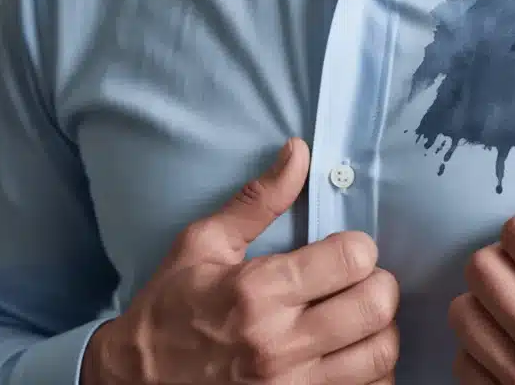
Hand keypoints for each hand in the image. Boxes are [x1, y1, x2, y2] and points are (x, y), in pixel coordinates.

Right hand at [82, 138, 399, 384]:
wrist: (134, 383)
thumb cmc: (171, 309)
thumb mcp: (203, 245)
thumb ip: (258, 200)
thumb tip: (299, 152)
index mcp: (259, 291)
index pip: (352, 259)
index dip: (359, 248)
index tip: (347, 250)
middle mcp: (280, 342)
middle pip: (375, 306)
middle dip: (379, 285)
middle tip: (362, 282)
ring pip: (380, 353)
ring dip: (381, 329)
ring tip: (361, 318)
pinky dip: (373, 371)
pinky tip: (353, 354)